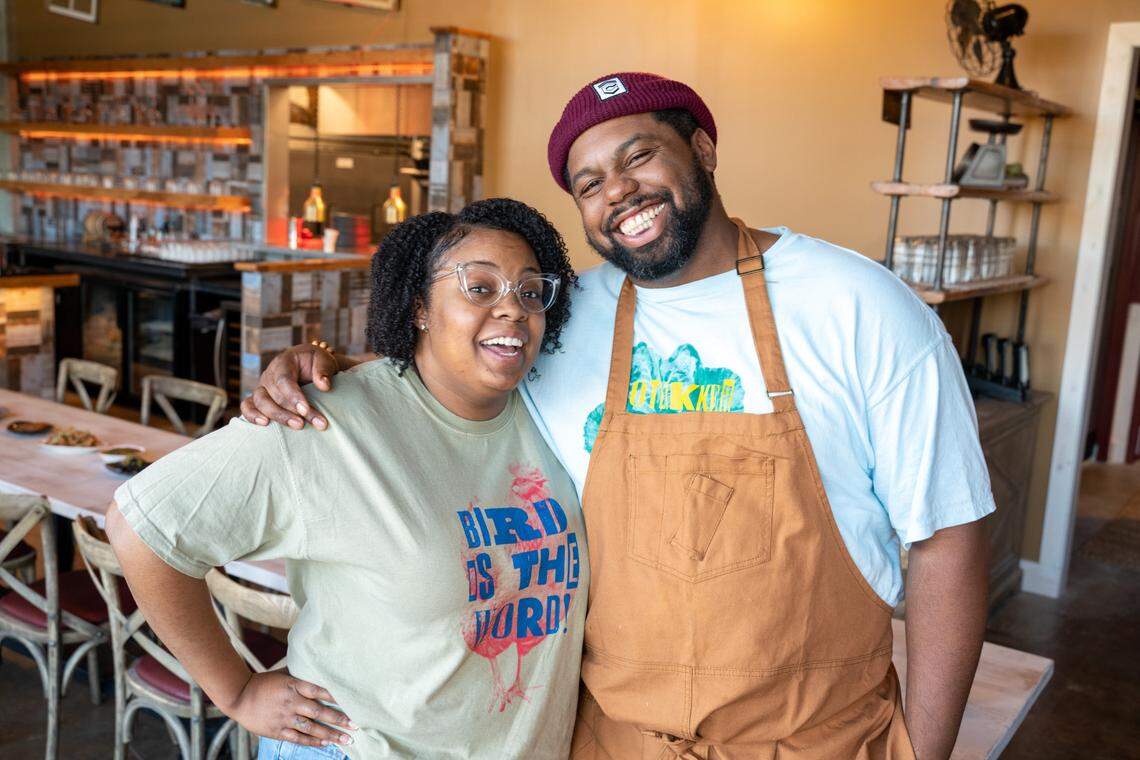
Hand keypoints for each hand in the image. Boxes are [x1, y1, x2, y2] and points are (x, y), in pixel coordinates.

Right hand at [227, 670, 356, 747]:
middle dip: (339, 719)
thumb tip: (320, 665)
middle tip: (356, 724)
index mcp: (293, 685)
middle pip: (319, 711)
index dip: (336, 697)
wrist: (239, 696)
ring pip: (311, 728)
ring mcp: (284, 718)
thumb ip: (301, 673)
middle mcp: (291, 702)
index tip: (352, 701)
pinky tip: (326, 743)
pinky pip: (298, 738)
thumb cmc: (264, 682)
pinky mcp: (277, 730)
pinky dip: (312, 741)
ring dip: (330, 734)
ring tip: (346, 739)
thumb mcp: (283, 673)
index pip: (319, 690)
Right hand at [240, 344, 339, 429]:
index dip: (293, 396)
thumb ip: (324, 370)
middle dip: (290, 412)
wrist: (308, 366)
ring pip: (260, 402)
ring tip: (295, 426)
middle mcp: (269, 375)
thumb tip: (324, 386)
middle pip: (274, 395)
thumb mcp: (324, 359)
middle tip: (304, 424)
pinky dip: (252, 416)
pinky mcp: (258, 399)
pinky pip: (247, 406)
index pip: (284, 380)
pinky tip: (265, 425)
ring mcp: (262, 387)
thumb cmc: (315, 363)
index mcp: (284, 362)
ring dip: (277, 416)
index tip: (305, 410)